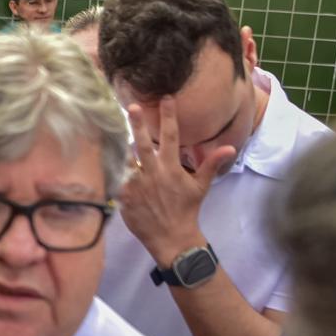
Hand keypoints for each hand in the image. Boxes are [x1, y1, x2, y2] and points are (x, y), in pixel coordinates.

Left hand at [118, 98, 233, 266]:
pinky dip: (113, 168)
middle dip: (138, 124)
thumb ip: (211, 164)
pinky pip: (116, 177)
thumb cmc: (186, 209)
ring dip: (122, 146)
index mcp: (171, 168)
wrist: (171, 236)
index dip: (169, 116)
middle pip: (143, 143)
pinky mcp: (124, 195)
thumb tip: (229, 147)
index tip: (166, 99)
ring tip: (114, 132)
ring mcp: (137, 184)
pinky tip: (106, 157)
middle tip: (132, 106)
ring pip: (125, 158)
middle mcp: (153, 173)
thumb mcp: (201, 186)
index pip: (172, 137)